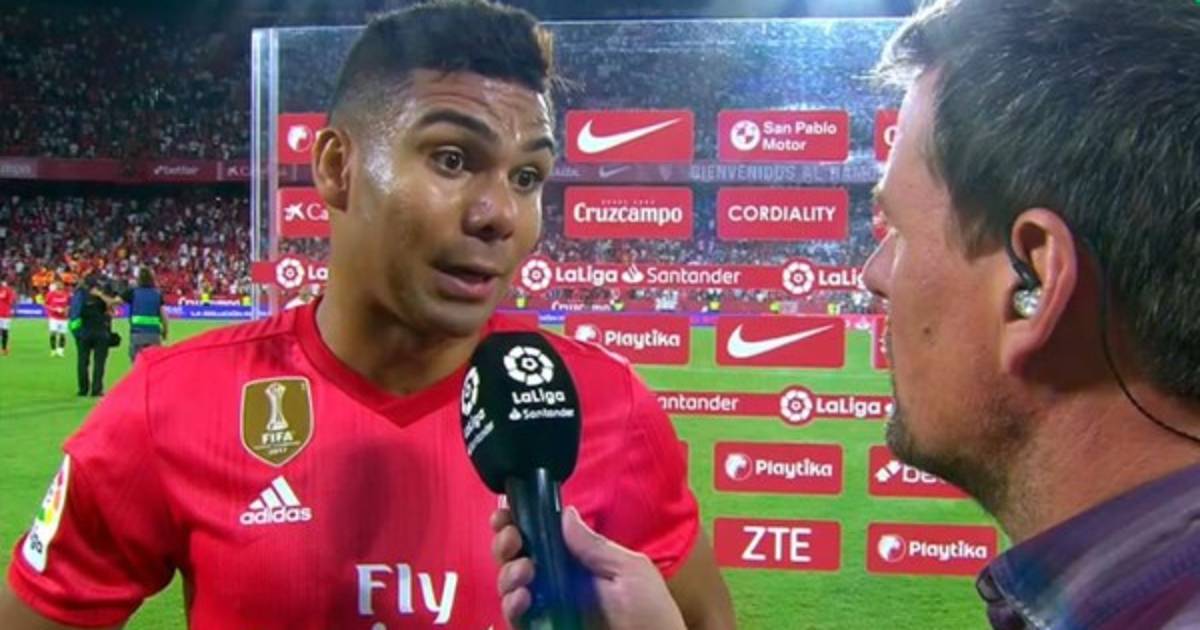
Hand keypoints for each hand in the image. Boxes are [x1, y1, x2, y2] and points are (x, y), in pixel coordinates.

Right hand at [491, 506, 685, 629]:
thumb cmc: (650, 612)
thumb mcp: (629, 570)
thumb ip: (594, 546)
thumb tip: (566, 513)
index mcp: (576, 560)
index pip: (539, 536)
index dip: (518, 522)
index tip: (507, 513)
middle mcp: (556, 581)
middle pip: (515, 557)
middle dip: (505, 543)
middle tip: (514, 539)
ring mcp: (547, 608)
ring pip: (508, 585)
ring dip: (508, 572)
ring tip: (525, 572)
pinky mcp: (542, 629)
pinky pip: (515, 619)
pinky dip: (511, 606)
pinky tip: (523, 599)